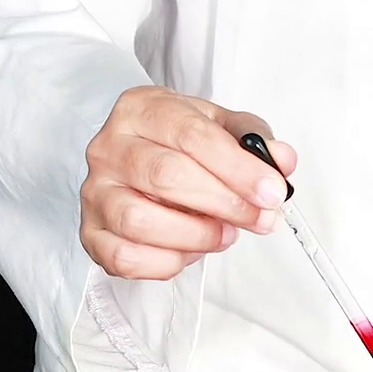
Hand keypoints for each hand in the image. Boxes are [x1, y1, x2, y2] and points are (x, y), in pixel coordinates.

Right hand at [80, 86, 297, 280]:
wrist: (135, 154)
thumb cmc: (176, 142)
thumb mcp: (217, 126)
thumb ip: (252, 140)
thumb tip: (281, 160)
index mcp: (140, 109)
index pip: (191, 135)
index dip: (237, 168)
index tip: (271, 190)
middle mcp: (109, 148)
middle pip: (166, 176)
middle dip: (224, 203)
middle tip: (258, 218)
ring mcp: (95, 192)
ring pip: (140, 221)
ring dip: (195, 235)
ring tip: (224, 234)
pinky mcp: (91, 232)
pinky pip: (126, 257)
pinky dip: (167, 262)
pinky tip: (189, 249)